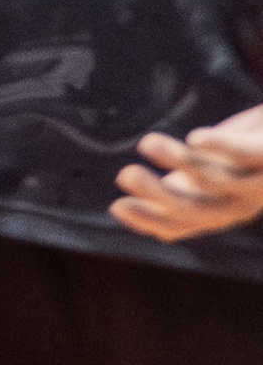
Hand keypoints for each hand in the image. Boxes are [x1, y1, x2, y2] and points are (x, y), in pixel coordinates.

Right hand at [113, 106, 262, 243]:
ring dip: (179, 163)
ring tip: (147, 143)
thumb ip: (180, 185)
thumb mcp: (211, 172)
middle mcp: (238, 204)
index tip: (116, 206)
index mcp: (218, 210)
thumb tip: (127, 199)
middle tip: (124, 174)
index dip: (148, 221)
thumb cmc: (246, 152)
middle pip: (197, 210)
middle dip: (159, 196)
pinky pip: (245, 155)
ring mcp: (256, 183)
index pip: (180, 226)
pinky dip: (220, 148)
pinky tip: (196, 138)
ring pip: (216, 181)